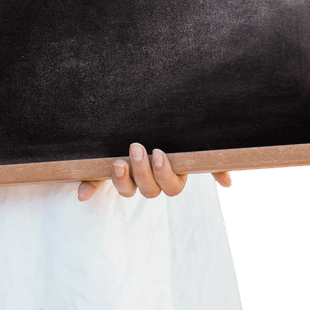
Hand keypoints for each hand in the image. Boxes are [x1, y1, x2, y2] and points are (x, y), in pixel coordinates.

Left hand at [77, 143, 232, 200]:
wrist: (139, 116)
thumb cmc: (169, 128)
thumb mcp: (189, 141)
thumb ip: (209, 160)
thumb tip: (227, 182)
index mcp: (170, 175)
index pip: (171, 186)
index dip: (164, 174)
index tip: (158, 153)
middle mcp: (148, 180)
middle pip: (149, 191)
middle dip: (143, 172)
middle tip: (137, 148)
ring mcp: (127, 176)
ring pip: (127, 190)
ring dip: (122, 179)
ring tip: (118, 160)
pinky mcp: (105, 170)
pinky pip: (95, 183)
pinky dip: (89, 188)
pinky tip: (82, 193)